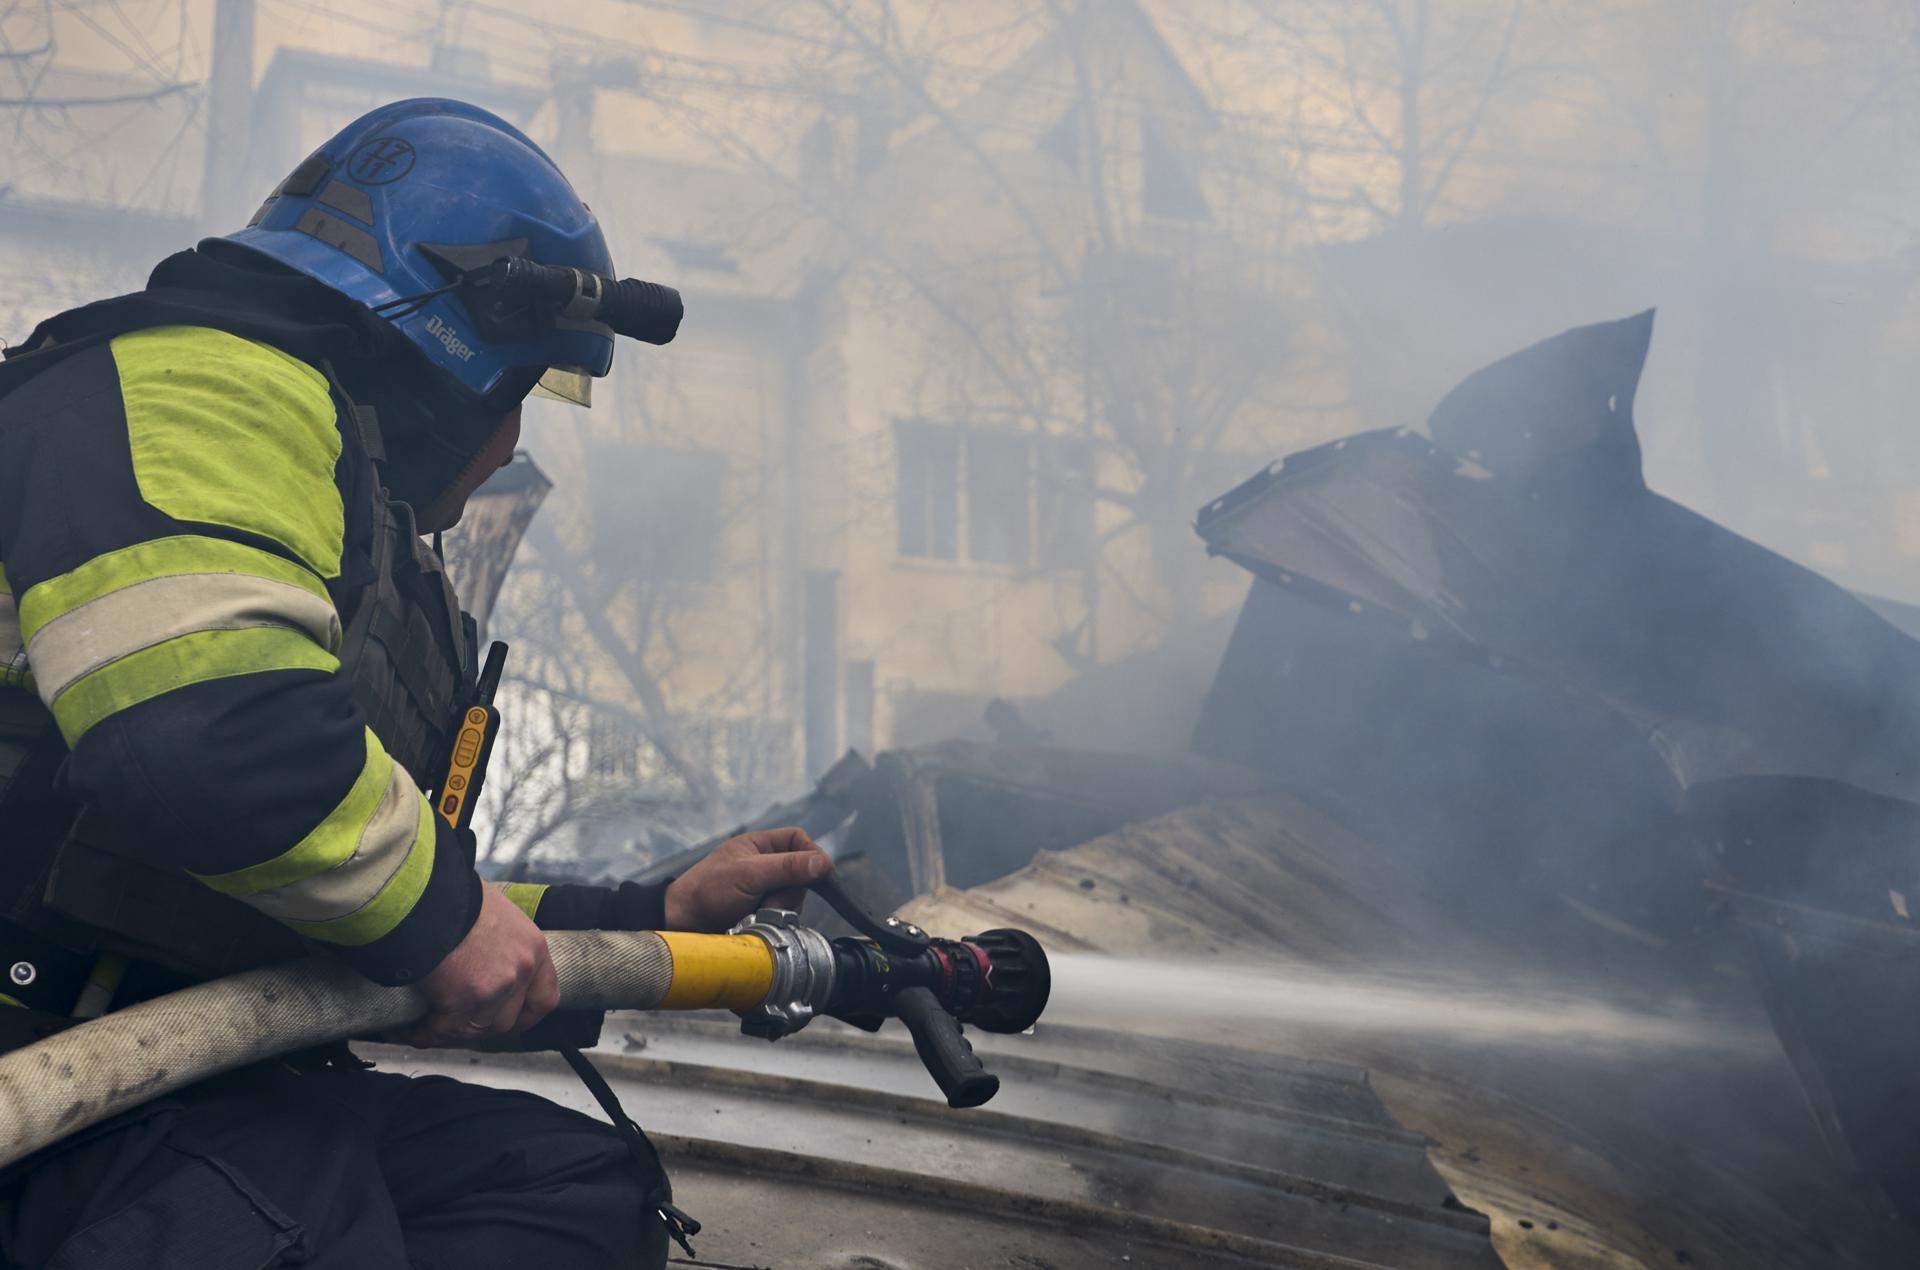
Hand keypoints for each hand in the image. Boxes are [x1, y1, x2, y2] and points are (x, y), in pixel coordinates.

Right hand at [405, 884, 559, 1047]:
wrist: (427, 895)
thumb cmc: (456, 896)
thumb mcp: (496, 914)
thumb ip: (503, 943)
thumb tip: (488, 959)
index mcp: (535, 948)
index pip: (545, 998)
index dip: (527, 1015)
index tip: (512, 1022)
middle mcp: (521, 970)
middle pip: (507, 1020)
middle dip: (483, 1025)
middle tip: (462, 1022)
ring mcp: (494, 988)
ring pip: (476, 1028)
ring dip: (455, 1030)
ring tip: (434, 1027)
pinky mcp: (462, 1000)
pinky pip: (444, 1028)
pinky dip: (428, 1032)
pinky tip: (416, 1030)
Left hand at [663, 827, 832, 932]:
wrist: (682, 924)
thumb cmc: (706, 891)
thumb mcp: (749, 874)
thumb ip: (787, 867)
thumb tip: (823, 863)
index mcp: (758, 846)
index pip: (797, 840)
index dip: (811, 854)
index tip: (821, 873)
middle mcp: (763, 865)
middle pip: (800, 873)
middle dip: (790, 890)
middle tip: (772, 902)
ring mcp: (762, 889)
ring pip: (793, 897)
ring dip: (781, 908)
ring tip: (758, 914)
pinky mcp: (760, 912)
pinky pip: (783, 914)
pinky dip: (775, 920)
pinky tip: (757, 923)